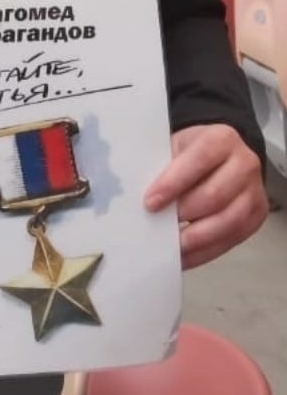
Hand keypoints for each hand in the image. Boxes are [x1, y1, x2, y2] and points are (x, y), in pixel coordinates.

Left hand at [144, 124, 267, 268]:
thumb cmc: (192, 151)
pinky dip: (205, 252)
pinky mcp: (256, 217)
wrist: (222, 154)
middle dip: (184, 213)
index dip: (174, 183)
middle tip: (159, 225)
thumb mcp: (176, 145)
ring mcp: (254, 192)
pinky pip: (232, 240)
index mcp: (221, 139)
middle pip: (215, 195)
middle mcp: (244, 164)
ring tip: (171, 245)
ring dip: (196, 237)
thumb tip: (137, 193)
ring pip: (228, 221)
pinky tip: (184, 255)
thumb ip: (163, 165)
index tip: (151, 202)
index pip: (198, 160)